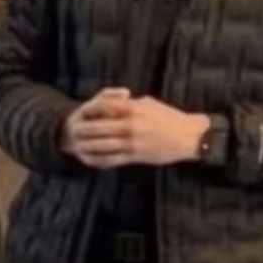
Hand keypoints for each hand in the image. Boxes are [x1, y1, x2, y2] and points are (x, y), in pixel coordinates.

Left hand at [61, 89, 207, 169]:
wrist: (190, 137)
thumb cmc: (170, 118)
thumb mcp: (149, 104)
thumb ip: (129, 103)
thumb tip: (115, 101)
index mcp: (134, 109)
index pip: (105, 106)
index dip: (91, 110)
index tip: (81, 112)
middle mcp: (130, 125)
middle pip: (99, 127)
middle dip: (84, 129)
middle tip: (72, 131)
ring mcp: (132, 142)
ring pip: (102, 145)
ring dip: (87, 146)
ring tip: (76, 147)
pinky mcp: (136, 156)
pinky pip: (112, 159)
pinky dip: (99, 160)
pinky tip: (91, 160)